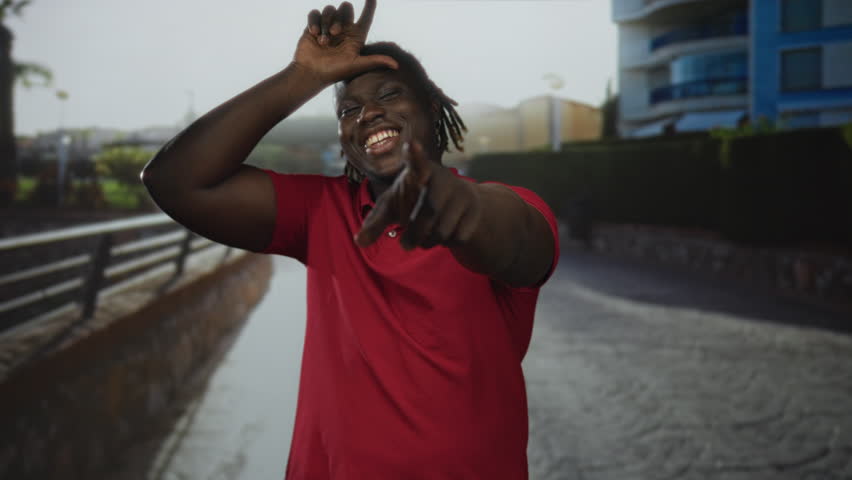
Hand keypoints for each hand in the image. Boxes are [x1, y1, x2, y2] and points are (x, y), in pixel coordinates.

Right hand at [293, 1, 397, 84]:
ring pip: (330, 9)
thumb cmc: (335, 72)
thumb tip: (397, 65)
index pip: (366, 17)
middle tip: (336, 33)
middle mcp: (344, 30)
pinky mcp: (314, 26)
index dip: (370, 5)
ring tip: (324, 42)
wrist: (312, 74)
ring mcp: (328, 27)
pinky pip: (315, 13)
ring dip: (327, 23)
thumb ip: (376, 61)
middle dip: (341, 18)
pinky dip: (314, 21)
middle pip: (346, 8)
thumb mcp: (357, 65)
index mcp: (356, 36)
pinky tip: (314, 34)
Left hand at [355, 142, 482, 250]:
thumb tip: (359, 242)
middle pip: (429, 211)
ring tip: (423, 239)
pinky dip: (446, 243)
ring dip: (429, 241)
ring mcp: (462, 193)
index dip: (414, 156)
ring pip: (443, 229)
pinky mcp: (474, 210)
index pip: (416, 162)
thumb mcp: (392, 208)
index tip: (411, 144)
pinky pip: (458, 237)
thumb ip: (375, 223)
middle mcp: (443, 177)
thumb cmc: (414, 201)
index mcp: (418, 171)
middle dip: (415, 233)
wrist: (456, 201)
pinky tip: (443, 235)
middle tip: (404, 245)